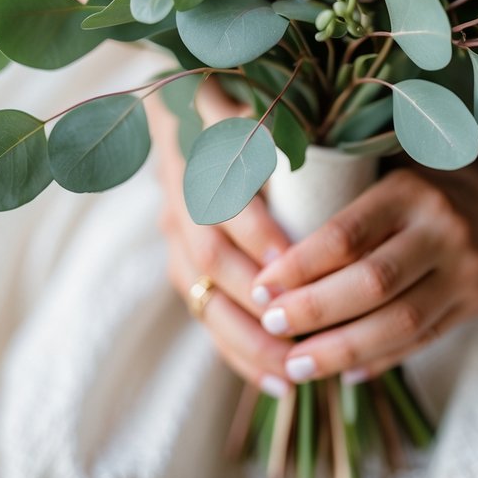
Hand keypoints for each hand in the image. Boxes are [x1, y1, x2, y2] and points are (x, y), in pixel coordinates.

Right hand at [150, 82, 294, 398]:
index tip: (293, 262)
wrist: (180, 101)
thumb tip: (291, 127)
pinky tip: (275, 381)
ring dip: (247, 341)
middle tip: (302, 330)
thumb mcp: (250, 97)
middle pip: (209, 261)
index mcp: (195, 154)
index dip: (255, 232)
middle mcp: (178, 200)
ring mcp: (175, 236)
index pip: (218, 203)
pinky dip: (237, 351)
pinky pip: (205, 316)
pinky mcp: (183, 265)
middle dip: (256, 301)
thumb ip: (266, 115)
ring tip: (293, 373)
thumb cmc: (235, 98)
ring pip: (203, 299)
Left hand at [250, 166, 477, 383]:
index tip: (261, 286)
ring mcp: (466, 271)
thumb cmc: (410, 185)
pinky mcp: (474, 305)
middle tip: (271, 325)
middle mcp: (444, 229)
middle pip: (372, 283)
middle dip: (315, 311)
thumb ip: (329, 186)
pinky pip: (420, 342)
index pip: (347, 234)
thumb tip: (250, 210)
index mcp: (409, 190)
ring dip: (341, 350)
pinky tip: (340, 372)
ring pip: (399, 323)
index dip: (300, 265)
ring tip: (295, 364)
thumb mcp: (378, 169)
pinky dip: (377, 360)